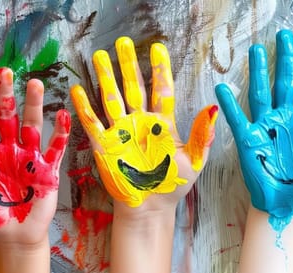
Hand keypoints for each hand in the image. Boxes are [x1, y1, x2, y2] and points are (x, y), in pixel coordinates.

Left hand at [0, 68, 69, 245]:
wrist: (14, 238)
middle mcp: (9, 151)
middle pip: (8, 117)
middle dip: (7, 95)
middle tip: (6, 73)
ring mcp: (29, 158)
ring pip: (32, 125)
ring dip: (33, 105)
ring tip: (34, 84)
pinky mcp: (48, 170)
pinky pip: (55, 147)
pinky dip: (60, 132)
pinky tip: (62, 114)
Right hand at [70, 37, 216, 210]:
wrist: (150, 210)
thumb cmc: (173, 187)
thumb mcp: (194, 161)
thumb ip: (203, 134)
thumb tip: (213, 108)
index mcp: (162, 124)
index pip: (161, 90)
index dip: (160, 70)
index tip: (158, 48)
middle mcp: (140, 123)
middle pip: (133, 87)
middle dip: (128, 65)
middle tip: (124, 42)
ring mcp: (121, 132)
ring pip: (112, 98)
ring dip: (106, 77)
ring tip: (100, 55)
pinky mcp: (105, 145)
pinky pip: (93, 122)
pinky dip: (85, 107)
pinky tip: (79, 90)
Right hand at [215, 29, 292, 229]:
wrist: (288, 204)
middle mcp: (285, 119)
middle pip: (285, 83)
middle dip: (285, 60)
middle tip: (285, 36)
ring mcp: (266, 127)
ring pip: (262, 93)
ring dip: (259, 72)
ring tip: (257, 50)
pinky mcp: (249, 140)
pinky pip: (238, 119)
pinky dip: (230, 105)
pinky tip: (223, 88)